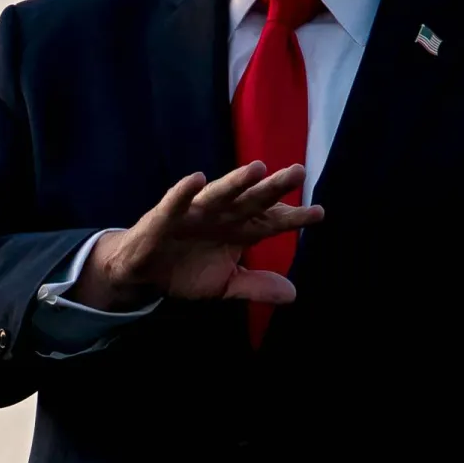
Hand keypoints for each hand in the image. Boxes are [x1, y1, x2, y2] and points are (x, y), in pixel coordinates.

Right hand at [67, 162, 322, 311]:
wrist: (144, 273)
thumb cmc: (187, 270)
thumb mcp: (226, 283)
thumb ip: (256, 286)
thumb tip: (293, 294)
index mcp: (239, 230)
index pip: (272, 221)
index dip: (295, 217)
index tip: (319, 213)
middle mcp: (222, 215)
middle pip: (253, 199)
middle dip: (274, 187)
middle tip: (298, 171)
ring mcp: (195, 212)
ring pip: (220, 194)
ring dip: (237, 181)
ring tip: (257, 168)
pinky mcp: (166, 216)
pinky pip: (176, 201)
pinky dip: (185, 191)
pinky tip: (198, 178)